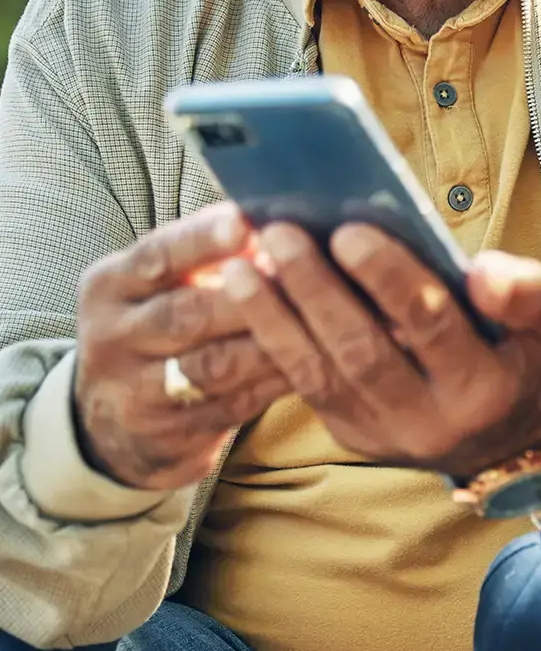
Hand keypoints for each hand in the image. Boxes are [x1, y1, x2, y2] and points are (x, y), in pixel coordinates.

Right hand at [74, 204, 296, 489]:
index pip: (157, 256)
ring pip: (214, 365)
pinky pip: (235, 404)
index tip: (245, 222)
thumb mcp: (163, 284)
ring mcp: (136, 391)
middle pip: (186, 314)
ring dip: (271, 339)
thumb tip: (278, 217)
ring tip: (319, 317)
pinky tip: (317, 362)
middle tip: (302, 274)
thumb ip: (209, 253)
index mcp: (111, 286)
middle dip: (250, 295)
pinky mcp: (169, 433)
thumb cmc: (163, 324)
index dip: (202, 240)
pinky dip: (277, 381)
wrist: (119, 419)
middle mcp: (113, 337)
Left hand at [220, 225, 540, 477]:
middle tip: (283, 234)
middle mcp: (429, 421)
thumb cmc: (518, 353)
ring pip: (320, 373)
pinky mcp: (347, 431)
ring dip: (275, 317)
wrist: (500, 431)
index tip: (351, 230)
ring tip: (241, 266)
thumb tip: (482, 271)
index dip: (390, 279)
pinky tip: (246, 294)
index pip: (432, 326)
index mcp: (484, 387)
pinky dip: (272, 336)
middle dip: (318, 290)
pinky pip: (303, 384)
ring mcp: (381, 432)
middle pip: (363, 351)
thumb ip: (527, 292)